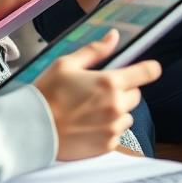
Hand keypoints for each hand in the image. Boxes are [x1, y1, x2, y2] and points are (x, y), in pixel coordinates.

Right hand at [34, 29, 162, 160]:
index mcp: (110, 82)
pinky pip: (117, 135)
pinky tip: (87, 127)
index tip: (148, 70)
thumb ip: (95, 51)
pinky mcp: (107, 146)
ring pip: (127, 116)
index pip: (147, 72)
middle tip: (98, 94)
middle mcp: (116, 105)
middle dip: (122, 92)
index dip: (149, 69)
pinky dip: (107, 131)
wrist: (31, 130)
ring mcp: (113, 127)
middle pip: (136, 95)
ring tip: (90, 113)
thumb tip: (113, 36)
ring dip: (116, 113)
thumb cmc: (46, 94)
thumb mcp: (66, 64)